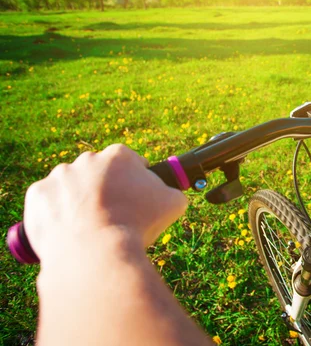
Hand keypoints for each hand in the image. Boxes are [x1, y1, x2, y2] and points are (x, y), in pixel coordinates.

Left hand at [23, 144, 187, 262]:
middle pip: (99, 173)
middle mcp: (86, 159)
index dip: (136, 181)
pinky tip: (68, 230)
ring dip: (79, 201)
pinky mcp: (37, 195)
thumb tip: (173, 193)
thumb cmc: (136, 225)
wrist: (95, 252)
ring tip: (90, 227)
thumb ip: (173, 192)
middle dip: (106, 190)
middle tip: (113, 215)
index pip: (131, 162)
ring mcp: (59, 176)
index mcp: (118, 156)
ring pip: (72, 187)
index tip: (137, 198)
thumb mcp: (172, 205)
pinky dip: (56, 214)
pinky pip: (48, 202)